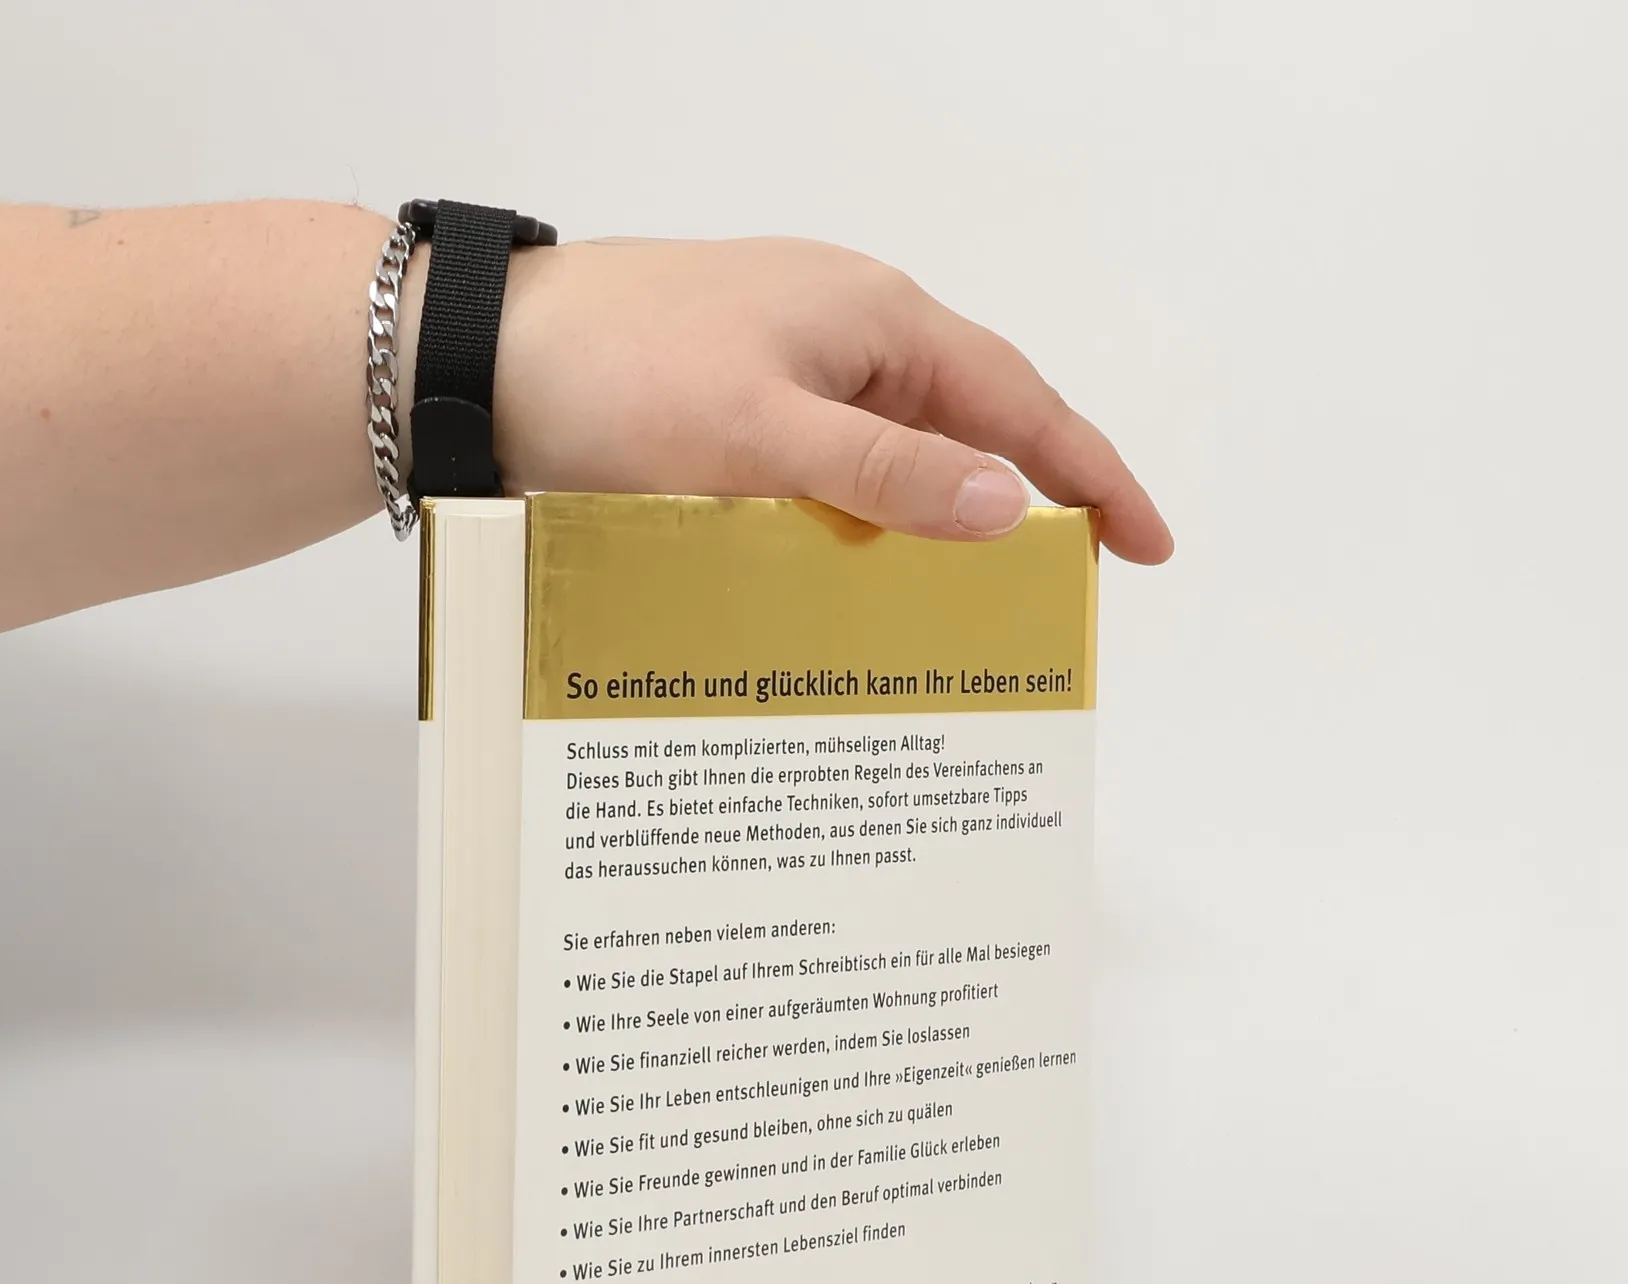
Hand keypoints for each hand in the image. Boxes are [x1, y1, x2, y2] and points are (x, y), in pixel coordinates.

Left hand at [496, 236, 1170, 561]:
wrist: (479, 361)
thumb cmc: (618, 376)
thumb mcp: (764, 434)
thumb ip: (887, 475)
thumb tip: (1003, 507)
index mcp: (874, 320)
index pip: (1016, 404)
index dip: (1091, 477)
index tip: (1148, 545)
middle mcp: (843, 340)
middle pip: (964, 432)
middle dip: (1019, 512)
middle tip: (1060, 598)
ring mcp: (788, 377)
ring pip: (891, 464)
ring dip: (927, 533)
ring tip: (962, 620)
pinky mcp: (734, 419)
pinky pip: (828, 480)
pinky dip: (855, 532)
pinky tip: (856, 590)